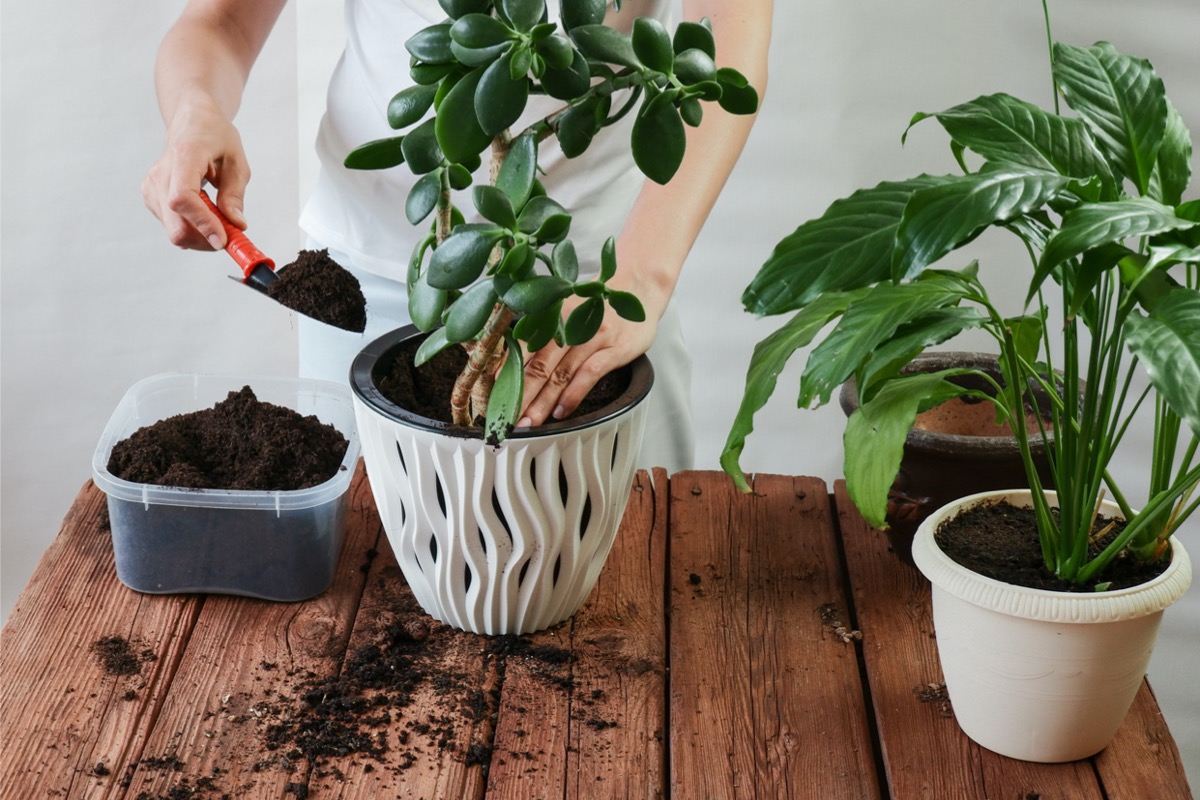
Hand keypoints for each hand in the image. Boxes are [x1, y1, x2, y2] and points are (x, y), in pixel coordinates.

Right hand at [141, 99, 249, 250]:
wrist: (191, 120)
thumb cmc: (215, 136)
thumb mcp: (236, 161)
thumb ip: (235, 195)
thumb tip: (237, 225)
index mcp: (184, 156)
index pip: (183, 198)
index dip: (202, 224)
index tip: (223, 240)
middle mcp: (160, 173)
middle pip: (175, 224)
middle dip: (205, 239)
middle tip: (230, 236)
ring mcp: (152, 186)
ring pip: (174, 230)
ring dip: (201, 236)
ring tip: (219, 217)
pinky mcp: (151, 196)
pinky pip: (172, 226)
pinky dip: (192, 229)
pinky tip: (204, 212)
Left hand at [517, 296, 658, 427]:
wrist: (639, 286)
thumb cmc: (598, 303)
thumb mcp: (567, 310)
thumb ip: (543, 332)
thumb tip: (514, 362)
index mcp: (552, 315)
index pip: (523, 349)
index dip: (507, 374)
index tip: (494, 396)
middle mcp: (570, 326)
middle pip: (539, 366)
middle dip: (521, 396)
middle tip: (507, 419)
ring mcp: (593, 337)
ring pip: (561, 375)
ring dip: (542, 402)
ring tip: (529, 423)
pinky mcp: (615, 349)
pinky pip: (589, 375)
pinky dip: (573, 395)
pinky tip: (561, 412)